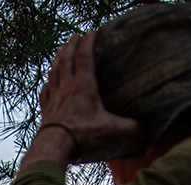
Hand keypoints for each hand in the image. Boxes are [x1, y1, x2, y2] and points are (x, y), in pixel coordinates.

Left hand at [19, 32, 140, 171]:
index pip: (84, 56)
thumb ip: (130, 128)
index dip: (88, 41)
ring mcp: (54, 97)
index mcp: (83, 85)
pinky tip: (48, 82)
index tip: (92, 32)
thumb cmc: (81, 135)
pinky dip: (47, 82)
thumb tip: (144, 132)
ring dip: (57, 59)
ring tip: (60, 52)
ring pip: (54, 71)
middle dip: (70, 45)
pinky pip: (45, 91)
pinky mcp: (46, 109)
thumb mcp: (111, 131)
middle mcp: (66, 87)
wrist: (53, 147)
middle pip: (66, 59)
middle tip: (74, 36)